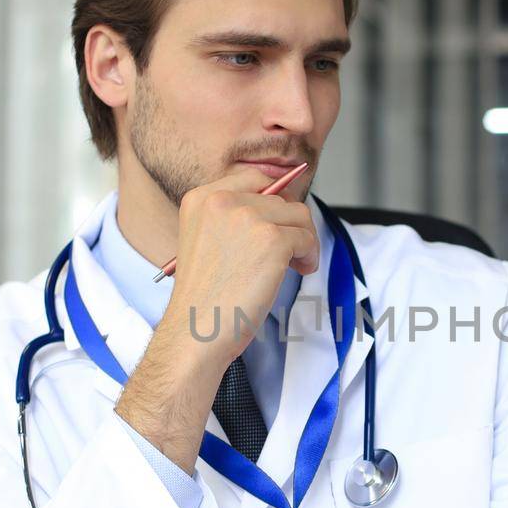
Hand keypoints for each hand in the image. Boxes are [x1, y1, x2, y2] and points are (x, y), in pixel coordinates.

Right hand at [115, 166, 317, 472]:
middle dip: (292, 225)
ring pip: (299, 215)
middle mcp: (222, 200)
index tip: (284, 219)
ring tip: (296, 264)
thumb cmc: (204, 298)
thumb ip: (235, 217)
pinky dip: (310, 255)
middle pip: (281, 197)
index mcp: (201, 198)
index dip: (275, 197)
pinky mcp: (272, 238)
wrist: (197, 331)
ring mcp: (248, 217)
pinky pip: (307, 237)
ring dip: (305, 239)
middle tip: (291, 253)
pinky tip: (299, 270)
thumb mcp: (207, 241)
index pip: (253, 176)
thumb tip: (282, 204)